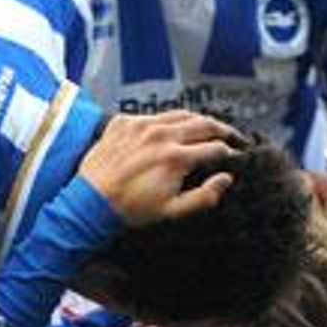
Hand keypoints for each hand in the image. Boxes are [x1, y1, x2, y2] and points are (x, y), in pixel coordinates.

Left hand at [78, 111, 244, 227]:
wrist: (90, 201)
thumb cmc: (130, 209)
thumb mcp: (171, 211)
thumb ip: (203, 197)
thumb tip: (225, 179)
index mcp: (176, 157)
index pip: (215, 148)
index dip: (230, 152)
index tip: (236, 155)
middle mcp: (162, 135)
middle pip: (204, 124)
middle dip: (223, 130)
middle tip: (233, 136)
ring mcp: (142, 125)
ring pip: (181, 114)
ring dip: (198, 121)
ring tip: (207, 129)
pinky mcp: (125, 122)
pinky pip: (154, 115)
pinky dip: (167, 122)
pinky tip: (171, 132)